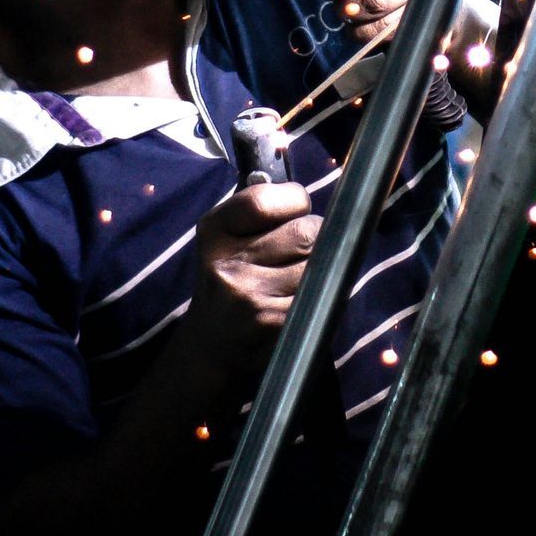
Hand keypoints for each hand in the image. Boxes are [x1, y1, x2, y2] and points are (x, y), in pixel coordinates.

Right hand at [187, 182, 320, 372]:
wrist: (212, 343)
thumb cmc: (232, 278)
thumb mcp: (228, 237)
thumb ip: (262, 209)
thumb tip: (315, 191)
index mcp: (214, 230)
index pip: (266, 200)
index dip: (294, 201)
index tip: (296, 212)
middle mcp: (227, 263)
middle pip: (305, 231)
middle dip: (315, 236)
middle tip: (301, 251)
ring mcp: (250, 295)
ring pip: (320, 263)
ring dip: (322, 267)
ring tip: (299, 276)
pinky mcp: (274, 322)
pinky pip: (321, 294)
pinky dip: (323, 294)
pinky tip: (302, 300)